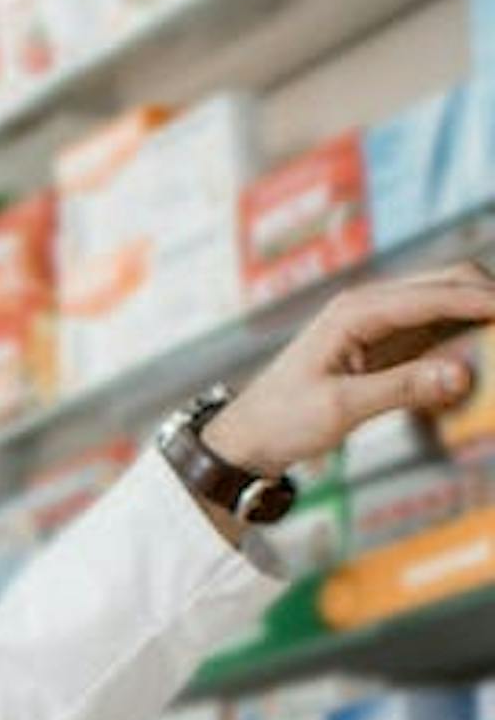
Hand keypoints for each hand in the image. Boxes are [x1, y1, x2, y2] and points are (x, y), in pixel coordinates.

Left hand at [203, 264, 494, 472]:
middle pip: (449, 282)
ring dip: (480, 315)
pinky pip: (437, 329)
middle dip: (490, 297)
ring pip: (448, 301)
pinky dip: (464, 336)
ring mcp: (380, 321)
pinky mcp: (386, 343)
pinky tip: (478, 358)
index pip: (435, 294)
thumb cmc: (282, 421)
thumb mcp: (340, 409)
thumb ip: (401, 389)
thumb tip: (462, 374)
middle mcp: (370, 305)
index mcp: (356, 311)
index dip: (483, 300)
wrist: (248, 437)